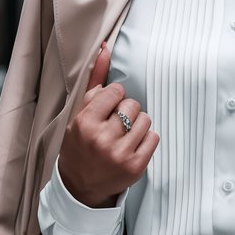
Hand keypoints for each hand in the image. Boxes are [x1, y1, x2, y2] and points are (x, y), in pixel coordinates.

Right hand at [58, 42, 159, 207]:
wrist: (80, 186)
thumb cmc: (80, 144)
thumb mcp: (79, 114)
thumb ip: (94, 80)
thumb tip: (106, 47)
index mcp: (85, 123)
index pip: (115, 91)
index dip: (114, 98)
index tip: (107, 110)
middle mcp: (102, 138)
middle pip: (132, 104)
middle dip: (126, 111)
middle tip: (115, 125)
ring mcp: (120, 154)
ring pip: (146, 119)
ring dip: (138, 124)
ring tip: (124, 135)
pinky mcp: (136, 166)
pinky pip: (154, 137)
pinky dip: (146, 138)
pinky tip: (132, 145)